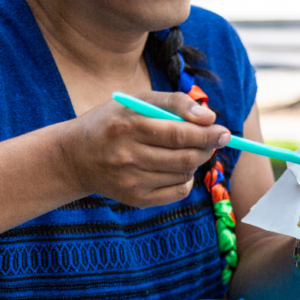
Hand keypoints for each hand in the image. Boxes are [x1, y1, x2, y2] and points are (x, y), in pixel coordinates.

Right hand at [61, 91, 230, 207]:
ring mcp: (131, 181)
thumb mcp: (137, 100)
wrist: (74, 157)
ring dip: (195, 161)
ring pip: (184, 174)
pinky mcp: (135, 199)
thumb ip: (175, 102)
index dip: (207, 134)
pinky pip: (177, 193)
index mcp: (128, 126)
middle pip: (186, 157)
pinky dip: (185, 180)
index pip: (179, 134)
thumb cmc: (114, 122)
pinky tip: (175, 168)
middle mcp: (128, 156)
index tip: (224, 131)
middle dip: (207, 148)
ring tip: (185, 150)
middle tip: (213, 140)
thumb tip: (210, 118)